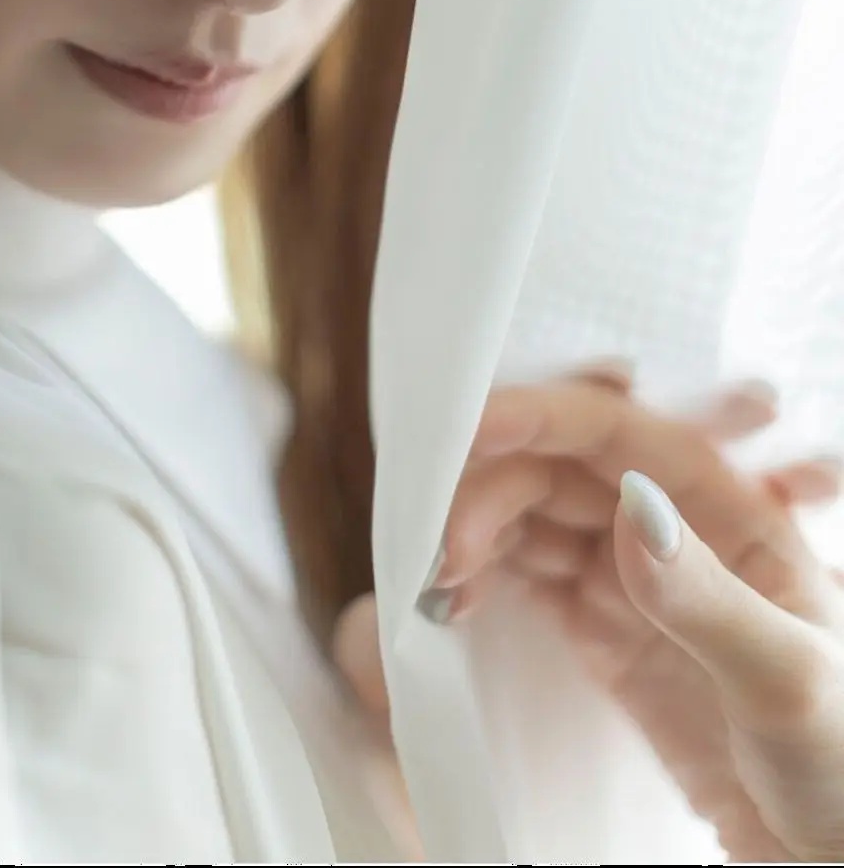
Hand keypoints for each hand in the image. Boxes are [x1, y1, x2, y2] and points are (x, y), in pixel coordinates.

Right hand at [334, 372, 843, 862]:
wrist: (820, 857)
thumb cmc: (838, 765)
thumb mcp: (785, 679)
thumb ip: (707, 595)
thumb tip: (630, 501)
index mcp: (732, 511)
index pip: (621, 435)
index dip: (540, 417)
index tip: (466, 428)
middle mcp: (676, 529)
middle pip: (560, 469)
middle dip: (491, 488)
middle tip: (443, 548)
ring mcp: (635, 579)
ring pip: (535, 516)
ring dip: (477, 530)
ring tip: (438, 579)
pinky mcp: (605, 631)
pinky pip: (528, 575)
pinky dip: (483, 576)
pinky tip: (457, 602)